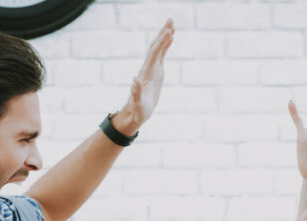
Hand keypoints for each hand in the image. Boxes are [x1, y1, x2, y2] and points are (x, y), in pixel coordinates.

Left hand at [111, 19, 174, 135]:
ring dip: (165, 36)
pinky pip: (162, 56)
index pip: (154, 53)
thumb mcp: (137, 104)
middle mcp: (148, 68)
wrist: (134, 113)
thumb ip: (135, 92)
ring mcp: (152, 69)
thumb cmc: (136, 111)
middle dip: (162, 33)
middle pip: (155, 46)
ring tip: (172, 24)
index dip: (162, 42)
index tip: (170, 32)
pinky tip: (171, 38)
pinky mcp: (156, 73)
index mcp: (145, 73)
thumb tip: (134, 80)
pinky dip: (166, 46)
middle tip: (171, 20)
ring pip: (159, 48)